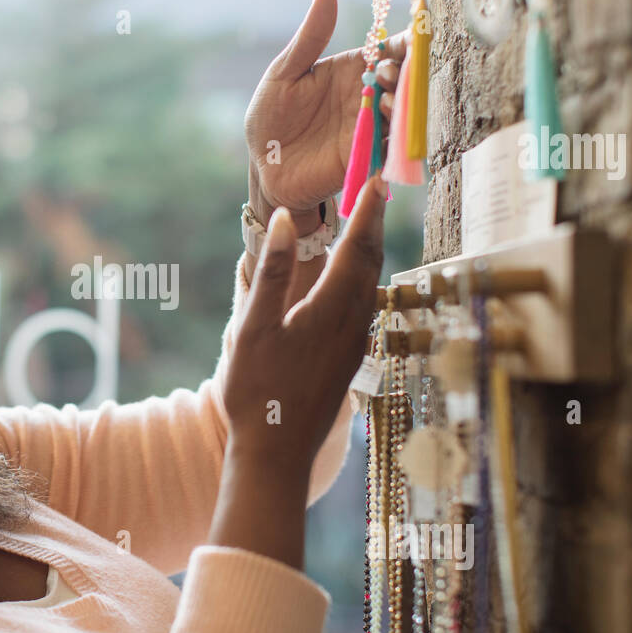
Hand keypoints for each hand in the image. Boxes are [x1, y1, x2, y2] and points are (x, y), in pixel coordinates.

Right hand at [225, 173, 385, 463]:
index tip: (377, 179)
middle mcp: (353, 325)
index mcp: (331, 311)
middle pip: (371, 264)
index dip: (368, 212)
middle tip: (377, 190)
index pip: (356, 248)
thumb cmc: (258, 392)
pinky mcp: (348, 360)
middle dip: (374, 225)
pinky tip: (351, 280)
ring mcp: (354, 345)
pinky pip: (364, 306)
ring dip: (371, 252)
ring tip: (368, 225)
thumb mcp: (254, 327)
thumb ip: (272, 272)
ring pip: (371, 286)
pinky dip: (362, 279)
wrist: (277, 453)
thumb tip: (284, 221)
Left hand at [245, 0, 407, 223]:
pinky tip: (386, 127)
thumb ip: (310, 36)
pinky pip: (392, 145)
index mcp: (353, 69)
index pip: (389, 50)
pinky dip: (396, 136)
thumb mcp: (284, 72)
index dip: (407, 41)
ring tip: (387, 101)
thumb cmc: (271, 116)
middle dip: (407, 73)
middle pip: (404, 79)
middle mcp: (368, 95)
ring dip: (404, 105)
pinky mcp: (368, 155)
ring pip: (403, 111)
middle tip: (388, 73)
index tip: (417, 33)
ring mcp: (370, 126)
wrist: (263, 166)